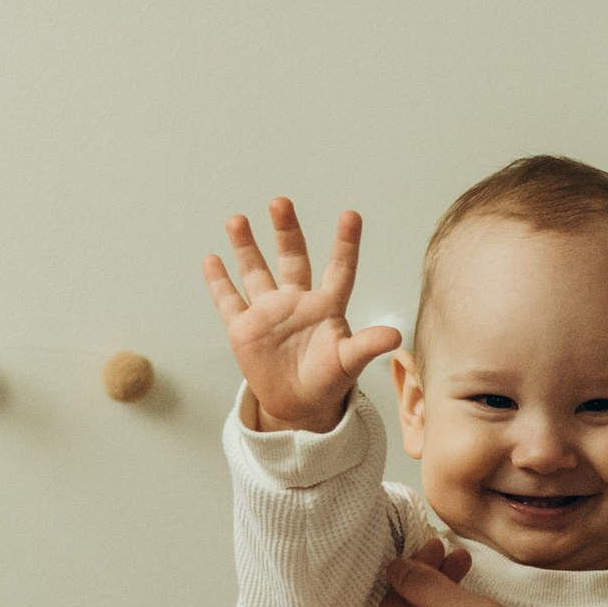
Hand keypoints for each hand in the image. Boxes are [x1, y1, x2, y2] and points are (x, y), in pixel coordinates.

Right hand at [204, 200, 401, 434]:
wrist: (299, 403)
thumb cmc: (329, 379)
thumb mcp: (349, 363)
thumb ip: (367, 346)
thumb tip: (396, 336)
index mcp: (328, 306)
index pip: (339, 268)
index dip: (346, 243)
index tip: (351, 215)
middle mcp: (298, 301)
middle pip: (292, 258)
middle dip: (286, 231)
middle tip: (281, 203)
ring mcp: (269, 311)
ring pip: (256, 271)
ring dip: (246, 247)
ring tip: (237, 220)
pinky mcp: (244, 327)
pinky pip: (229, 300)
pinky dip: (219, 281)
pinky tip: (212, 259)